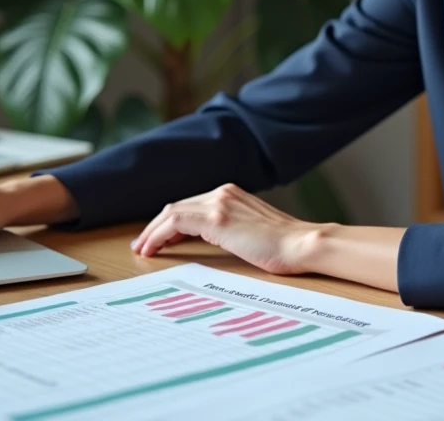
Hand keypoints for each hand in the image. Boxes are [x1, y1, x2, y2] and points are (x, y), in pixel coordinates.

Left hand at [131, 183, 319, 275]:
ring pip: (172, 212)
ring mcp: (219, 203)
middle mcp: (223, 193)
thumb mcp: (252, 231)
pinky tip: (153, 248)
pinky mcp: (217, 218)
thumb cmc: (284, 245)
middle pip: (176, 206)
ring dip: (152, 232)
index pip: (190, 205)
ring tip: (143, 249)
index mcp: (231, 194)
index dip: (168, 223)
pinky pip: (175, 221)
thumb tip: (212, 240)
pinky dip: (159, 234)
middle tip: (142, 245)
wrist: (301, 245)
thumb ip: (231, 228)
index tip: (158, 240)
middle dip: (154, 227)